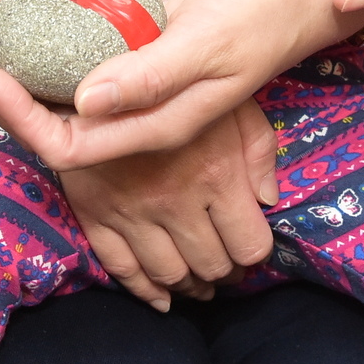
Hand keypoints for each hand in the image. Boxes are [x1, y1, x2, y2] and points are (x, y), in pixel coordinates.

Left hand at [0, 0, 342, 167]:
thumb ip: (148, 77)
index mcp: (151, 124)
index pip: (66, 143)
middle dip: (2, 82)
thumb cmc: (260, 21)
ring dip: (20, 46)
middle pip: (52, 113)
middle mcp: (135, 109)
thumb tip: (83, 102)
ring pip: (62, 75)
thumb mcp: (206, 46)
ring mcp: (134, 79)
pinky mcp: (137, 45)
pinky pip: (86, 31)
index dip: (19, 116)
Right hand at [59, 100, 279, 310]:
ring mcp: (133, 211)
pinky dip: (144, 291)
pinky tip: (161, 298)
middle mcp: (175, 201)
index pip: (250, 245)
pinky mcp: (96, 213)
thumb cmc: (177, 80)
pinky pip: (121, 268)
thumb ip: (258, 151)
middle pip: (212, 264)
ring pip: (170, 274)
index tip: (249, 249)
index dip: (254, 254)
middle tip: (226, 269)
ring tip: (199, 282)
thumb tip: (268, 200)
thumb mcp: (233, 103)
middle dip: (225, 272)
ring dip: (190, 285)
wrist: (98, 65)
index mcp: (216, 174)